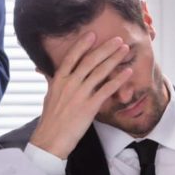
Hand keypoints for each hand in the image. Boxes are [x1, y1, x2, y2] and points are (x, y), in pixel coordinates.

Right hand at [30, 32, 132, 158]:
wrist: (50, 140)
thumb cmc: (50, 121)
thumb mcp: (49, 96)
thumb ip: (52, 82)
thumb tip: (48, 73)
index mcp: (58, 80)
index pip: (71, 57)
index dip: (82, 45)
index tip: (92, 35)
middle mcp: (69, 84)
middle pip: (89, 61)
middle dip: (105, 48)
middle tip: (117, 39)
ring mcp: (80, 95)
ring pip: (99, 72)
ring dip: (114, 59)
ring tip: (124, 50)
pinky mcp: (89, 107)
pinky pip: (106, 90)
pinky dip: (118, 80)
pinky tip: (127, 73)